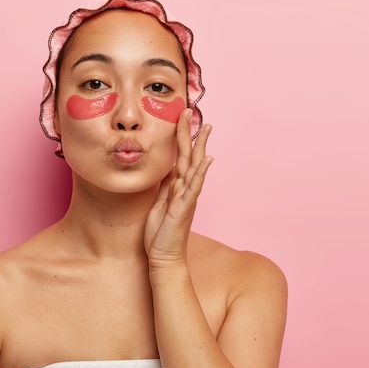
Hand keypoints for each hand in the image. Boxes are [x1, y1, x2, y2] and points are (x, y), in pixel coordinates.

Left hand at [144, 109, 212, 268]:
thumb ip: (166, 186)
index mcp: (178, 186)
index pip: (181, 156)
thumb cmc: (161, 232)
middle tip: (190, 111)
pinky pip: (195, 186)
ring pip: (195, 166)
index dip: (181, 136)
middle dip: (190, 132)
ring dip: (201, 146)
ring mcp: (188, 197)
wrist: (164, 256)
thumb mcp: (160, 203)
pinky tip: (208, 159)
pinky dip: (201, 172)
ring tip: (205, 128)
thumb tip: (167, 169)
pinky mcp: (185, 207)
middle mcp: (186, 188)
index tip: (180, 117)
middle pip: (190, 155)